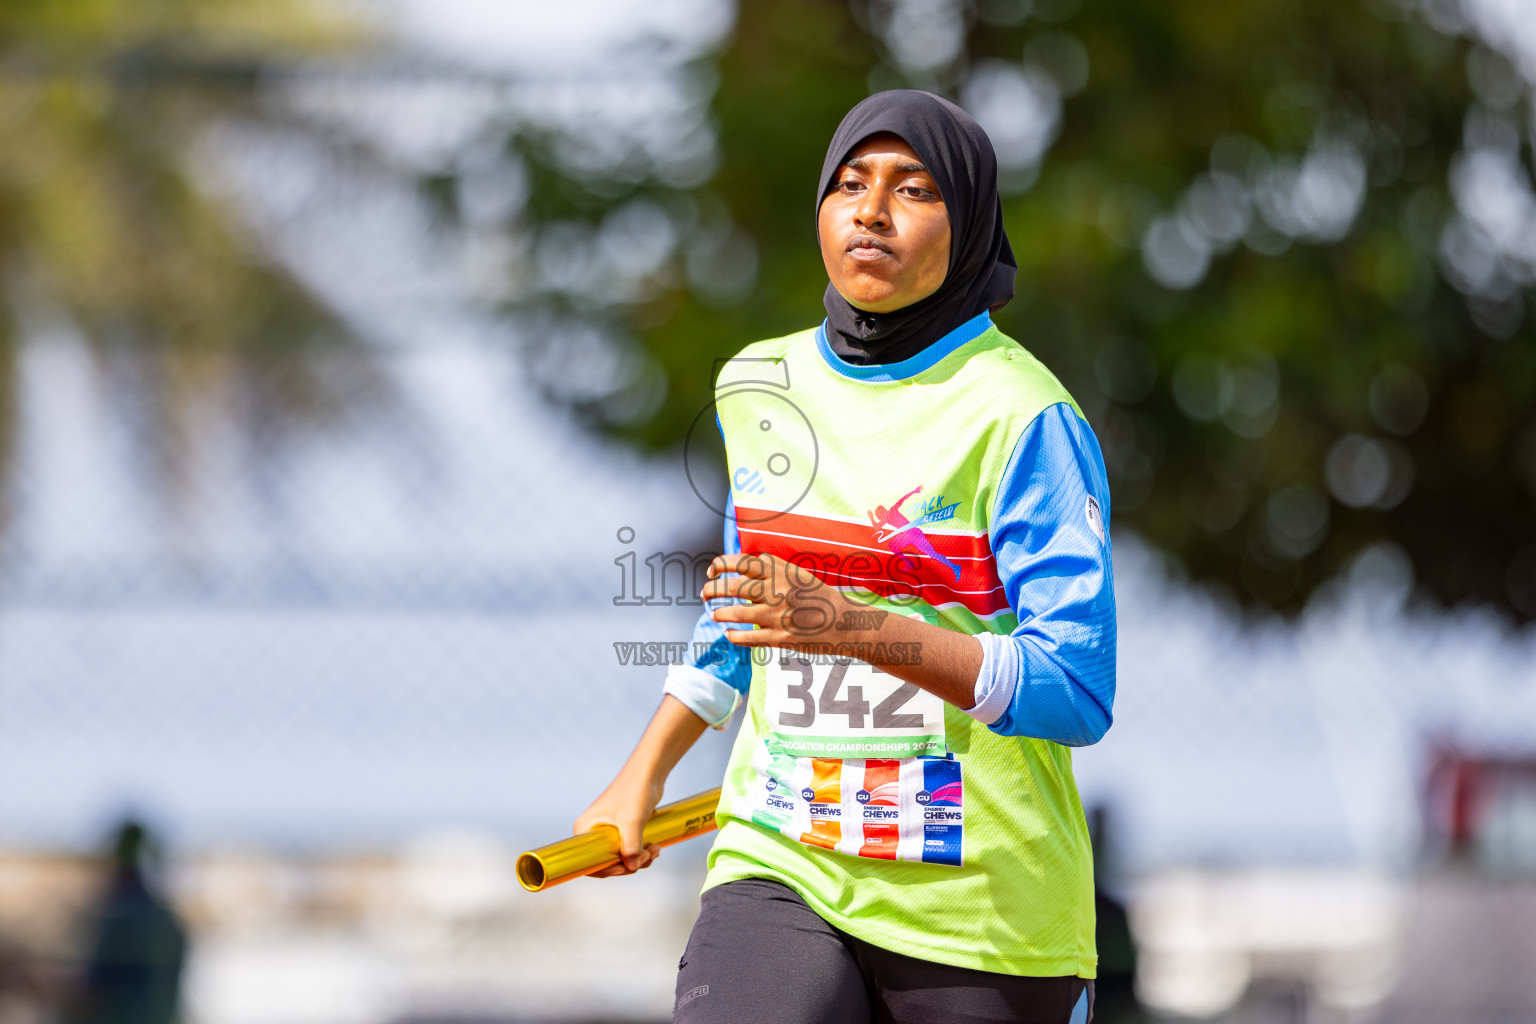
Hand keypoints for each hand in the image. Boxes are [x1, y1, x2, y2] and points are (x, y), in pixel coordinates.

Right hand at [573, 768, 664, 876]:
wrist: (650, 772)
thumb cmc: (635, 790)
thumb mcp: (632, 821)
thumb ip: (631, 847)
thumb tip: (632, 866)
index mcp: (585, 829)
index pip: (588, 862)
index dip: (606, 870)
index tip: (625, 868)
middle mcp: (593, 831)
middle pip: (607, 862)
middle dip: (629, 864)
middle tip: (647, 856)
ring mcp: (609, 831)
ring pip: (621, 857)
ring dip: (640, 859)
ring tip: (655, 849)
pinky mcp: (623, 829)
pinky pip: (629, 849)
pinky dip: (642, 852)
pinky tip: (654, 847)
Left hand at [701, 552, 858, 651]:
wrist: (844, 622)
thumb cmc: (817, 596)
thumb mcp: (797, 573)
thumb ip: (770, 567)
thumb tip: (738, 565)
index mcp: (781, 572)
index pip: (742, 562)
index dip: (721, 565)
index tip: (711, 571)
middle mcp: (777, 591)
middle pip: (733, 587)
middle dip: (712, 590)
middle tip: (704, 594)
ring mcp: (778, 615)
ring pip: (737, 614)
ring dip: (720, 614)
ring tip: (714, 614)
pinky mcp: (780, 637)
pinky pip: (748, 637)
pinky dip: (733, 635)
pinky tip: (728, 633)